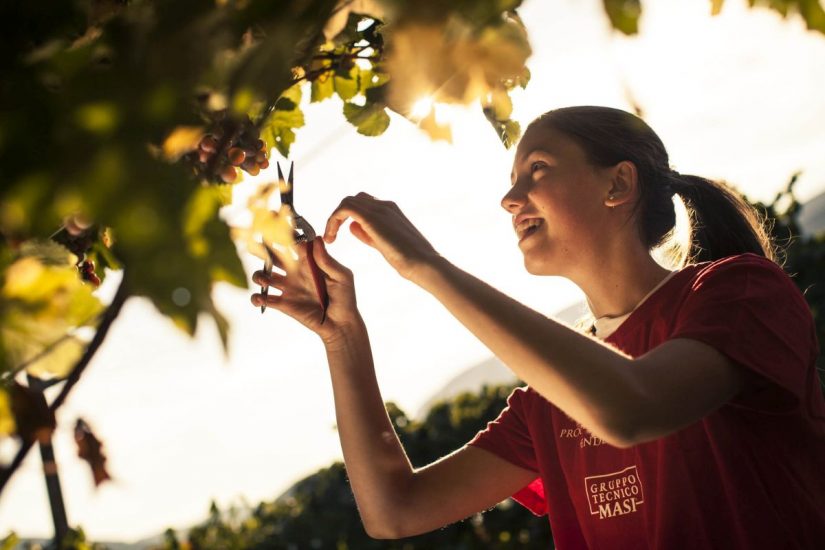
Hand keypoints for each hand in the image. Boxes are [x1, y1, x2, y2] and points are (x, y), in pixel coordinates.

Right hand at [251, 239, 360, 342]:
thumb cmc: (345, 298)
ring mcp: (288, 288)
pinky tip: (260, 299)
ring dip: (259, 276)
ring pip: (265, 277)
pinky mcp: (284, 304)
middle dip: (263, 251)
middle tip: (254, 247)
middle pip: (274, 258)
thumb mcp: (341, 276)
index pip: (293, 245)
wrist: (341, 324)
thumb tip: (317, 239)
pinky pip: (265, 299)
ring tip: (264, 280)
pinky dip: (257, 298)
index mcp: (309, 263)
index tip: (275, 230)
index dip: (283, 236)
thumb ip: (327, 260)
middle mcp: (295, 273)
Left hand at [324, 192, 441, 280]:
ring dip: (334, 219)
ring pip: (347, 202)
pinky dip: (334, 221)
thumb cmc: (409, 259)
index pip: (364, 205)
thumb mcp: (384, 244)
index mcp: (390, 211)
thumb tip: (353, 227)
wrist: (424, 263)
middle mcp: (385, 206)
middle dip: (339, 216)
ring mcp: (380, 209)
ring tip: (330, 238)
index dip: (349, 217)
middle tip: (332, 236)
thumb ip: (368, 234)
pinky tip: (332, 239)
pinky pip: (345, 209)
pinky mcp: (373, 218)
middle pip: (354, 200)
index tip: (340, 235)